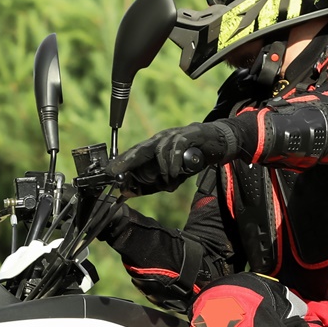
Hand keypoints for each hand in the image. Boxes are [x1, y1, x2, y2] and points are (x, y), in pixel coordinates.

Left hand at [110, 122, 237, 195]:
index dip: (121, 163)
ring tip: (166, 182)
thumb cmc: (194, 157)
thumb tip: (134, 192)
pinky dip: (174, 161)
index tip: (108, 173)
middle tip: (116, 171)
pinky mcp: (191, 134)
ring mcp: (176, 135)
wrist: (219, 142)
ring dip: (161, 169)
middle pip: (141, 149)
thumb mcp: (174, 173)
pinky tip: (174, 173)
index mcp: (156, 145)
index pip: (135, 154)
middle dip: (127, 160)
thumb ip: (156, 183)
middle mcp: (163, 138)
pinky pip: (178, 147)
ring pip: (160, 149)